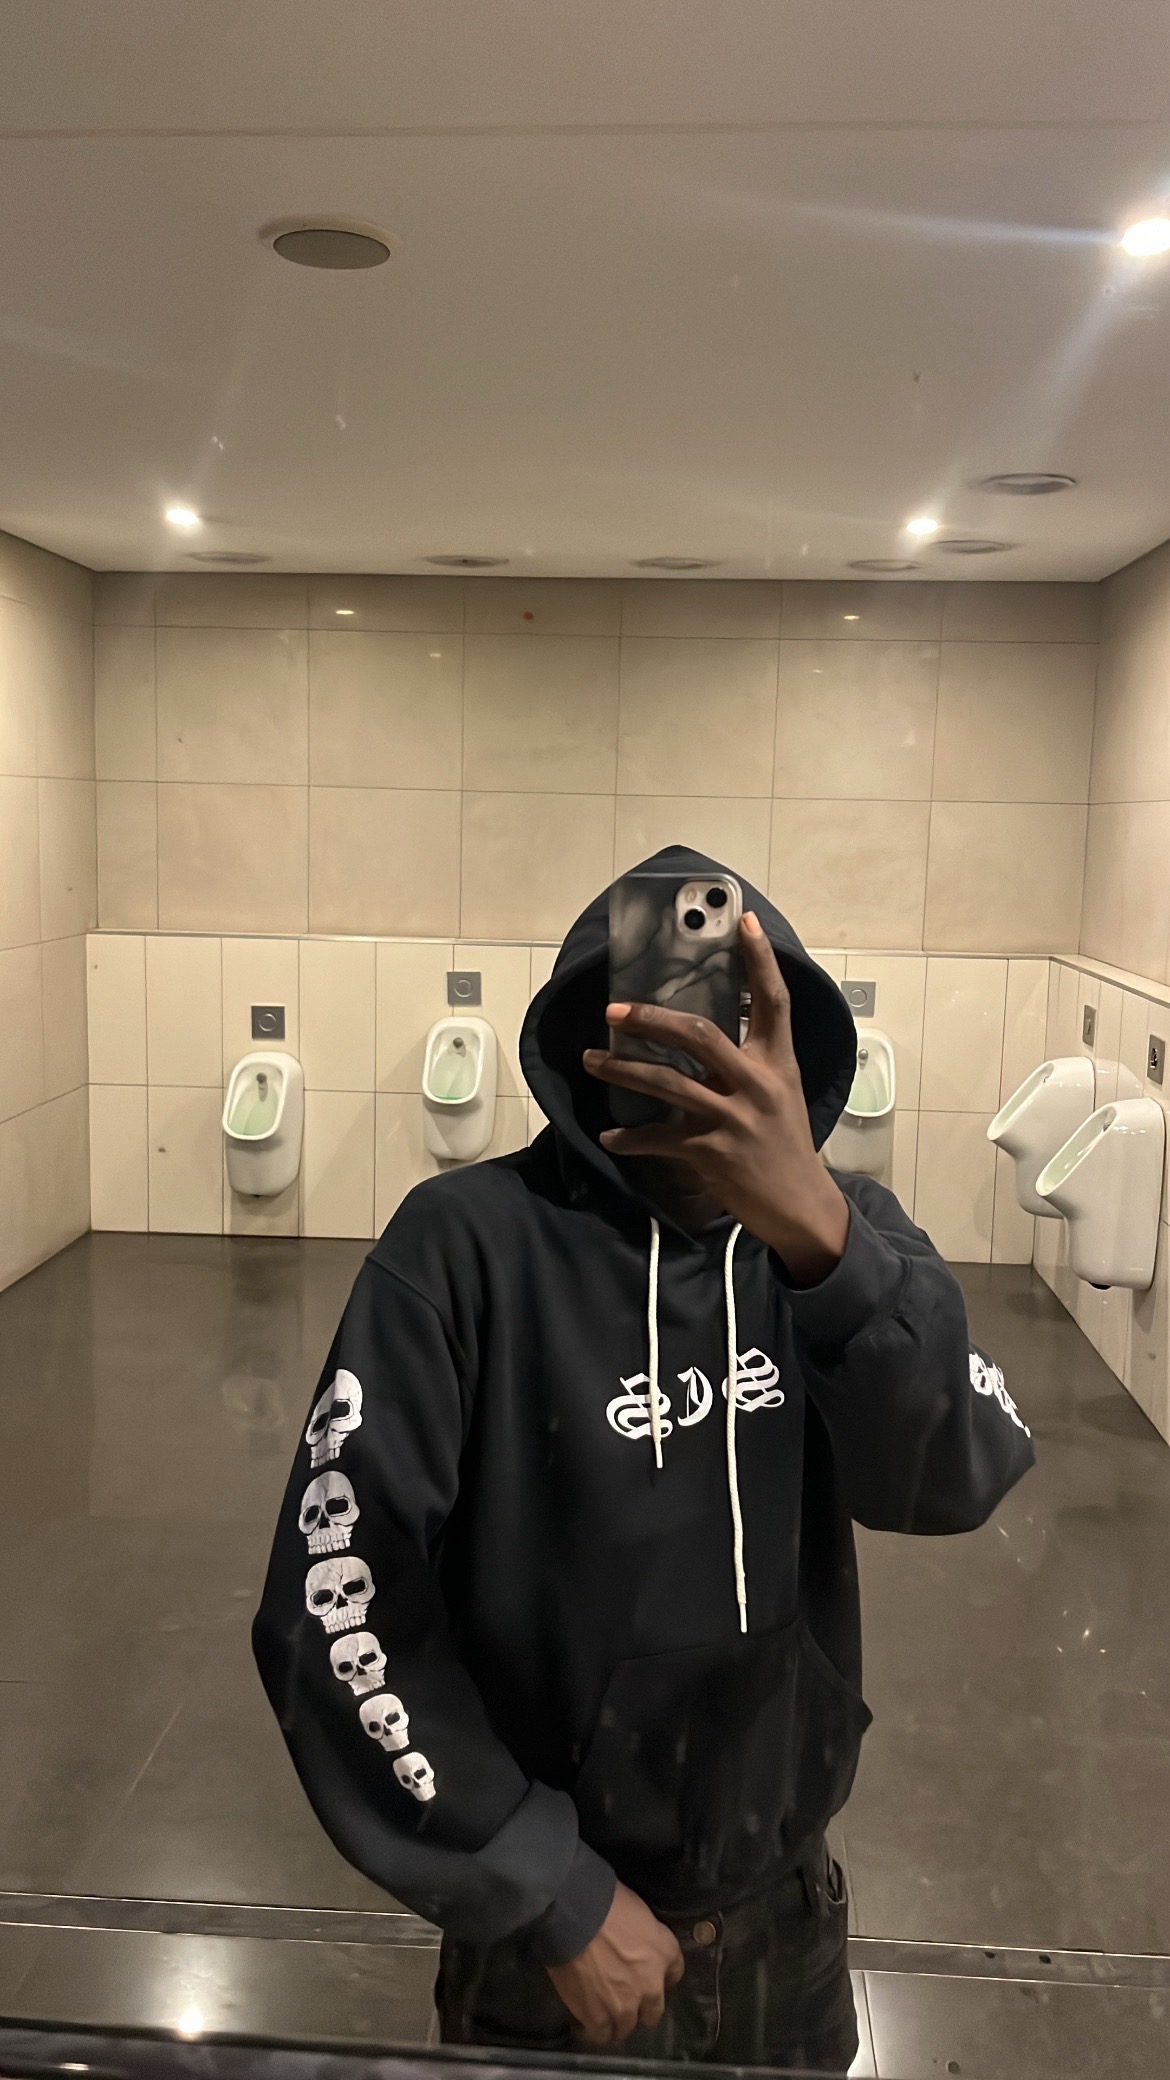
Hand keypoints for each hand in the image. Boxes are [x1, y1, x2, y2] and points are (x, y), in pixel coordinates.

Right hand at [547, 1879, 683, 2044]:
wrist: (575, 1917)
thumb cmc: (607, 1902)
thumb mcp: (640, 1911)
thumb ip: (645, 1935)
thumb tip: (635, 1941)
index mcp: (665, 1952)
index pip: (675, 1972)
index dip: (661, 1974)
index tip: (648, 1972)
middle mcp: (652, 1986)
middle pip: (654, 2010)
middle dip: (642, 2005)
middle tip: (625, 1993)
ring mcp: (626, 2006)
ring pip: (628, 2027)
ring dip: (619, 2020)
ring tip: (605, 2010)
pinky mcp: (599, 2018)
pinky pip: (602, 2035)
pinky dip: (597, 2029)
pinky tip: (589, 2020)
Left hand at [583, 912, 849, 1285]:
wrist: (800, 1205)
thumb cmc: (784, 1143)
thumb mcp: (781, 1092)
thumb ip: (751, 1060)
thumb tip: (705, 1032)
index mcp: (777, 1062)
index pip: (773, 1000)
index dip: (760, 959)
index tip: (743, 921)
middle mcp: (756, 1084)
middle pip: (698, 1035)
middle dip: (650, 1020)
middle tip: (613, 1011)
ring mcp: (732, 1119)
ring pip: (666, 1084)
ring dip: (621, 1070)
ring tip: (590, 1060)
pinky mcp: (711, 1153)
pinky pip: (658, 1138)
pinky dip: (629, 1138)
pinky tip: (608, 1136)